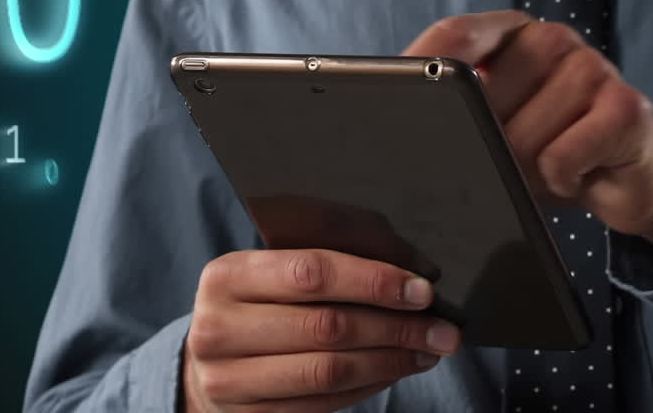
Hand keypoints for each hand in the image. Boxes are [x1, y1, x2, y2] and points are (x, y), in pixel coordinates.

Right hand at [182, 249, 461, 412]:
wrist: (208, 360)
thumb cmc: (259, 302)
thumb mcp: (279, 266)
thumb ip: (336, 256)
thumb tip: (415, 267)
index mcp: (228, 274)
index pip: (312, 273)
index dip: (374, 281)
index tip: (423, 289)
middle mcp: (219, 327)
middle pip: (326, 326)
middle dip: (397, 327)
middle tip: (444, 328)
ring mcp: (228, 379)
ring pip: (329, 371)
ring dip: (391, 361)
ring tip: (430, 350)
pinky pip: (324, 403)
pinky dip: (371, 385)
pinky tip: (398, 369)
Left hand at [402, 10, 652, 260]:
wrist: (631, 177)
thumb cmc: (550, 148)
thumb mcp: (493, 124)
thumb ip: (455, 107)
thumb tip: (400, 120)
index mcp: (511, 31)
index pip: (454, 34)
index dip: (422, 67)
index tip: (398, 107)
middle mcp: (552, 38)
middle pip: (482, 100)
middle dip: (485, 146)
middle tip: (510, 158)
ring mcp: (593, 67)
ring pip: (521, 139)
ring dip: (526, 172)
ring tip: (549, 166)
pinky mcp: (627, 107)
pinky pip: (559, 158)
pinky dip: (561, 180)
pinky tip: (579, 174)